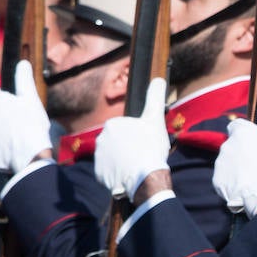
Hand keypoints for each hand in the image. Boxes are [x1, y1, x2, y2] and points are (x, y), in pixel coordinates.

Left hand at [0, 60, 51, 171]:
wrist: (28, 157)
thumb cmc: (32, 126)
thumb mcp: (31, 99)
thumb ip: (24, 80)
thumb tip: (22, 63)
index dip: (3, 98)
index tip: (13, 105)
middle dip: (2, 115)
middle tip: (19, 123)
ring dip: (0, 129)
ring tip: (17, 137)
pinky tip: (12, 148)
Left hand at [94, 78, 170, 198]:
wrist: (145, 177)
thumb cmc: (150, 147)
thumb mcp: (155, 119)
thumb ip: (155, 98)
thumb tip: (158, 79)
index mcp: (112, 124)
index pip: (126, 129)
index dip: (138, 136)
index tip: (146, 144)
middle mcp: (100, 138)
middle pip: (118, 143)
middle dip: (128, 148)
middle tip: (142, 155)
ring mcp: (98, 157)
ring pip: (113, 157)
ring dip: (122, 161)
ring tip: (136, 167)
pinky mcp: (99, 173)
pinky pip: (108, 172)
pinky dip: (117, 174)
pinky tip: (128, 175)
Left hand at [212, 95, 256, 217]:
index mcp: (241, 132)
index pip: (238, 126)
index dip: (247, 134)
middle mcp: (226, 145)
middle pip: (233, 146)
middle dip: (243, 152)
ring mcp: (220, 164)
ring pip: (228, 162)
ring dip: (237, 167)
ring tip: (254, 178)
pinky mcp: (217, 181)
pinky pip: (224, 180)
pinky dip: (232, 182)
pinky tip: (246, 187)